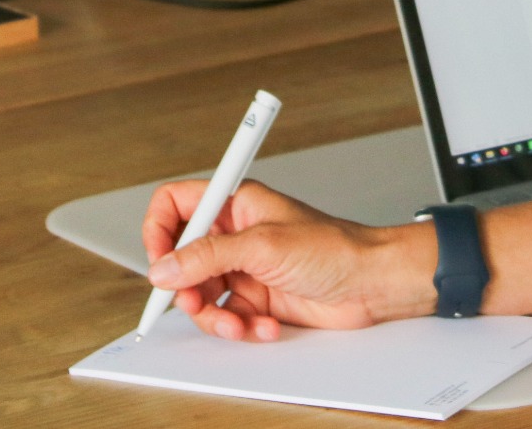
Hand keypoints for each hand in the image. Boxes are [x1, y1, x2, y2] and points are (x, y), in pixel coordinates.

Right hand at [142, 179, 436, 341]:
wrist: (371, 283)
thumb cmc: (334, 247)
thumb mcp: (263, 246)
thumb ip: (208, 255)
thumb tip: (165, 267)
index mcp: (236, 204)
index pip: (177, 205)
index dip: (159, 230)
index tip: (159, 260)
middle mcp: (236, 235)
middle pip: (183, 259)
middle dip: (187, 287)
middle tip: (196, 302)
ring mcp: (246, 268)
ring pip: (202, 295)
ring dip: (215, 315)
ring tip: (237, 323)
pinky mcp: (257, 298)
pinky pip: (228, 316)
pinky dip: (240, 326)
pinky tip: (264, 325)